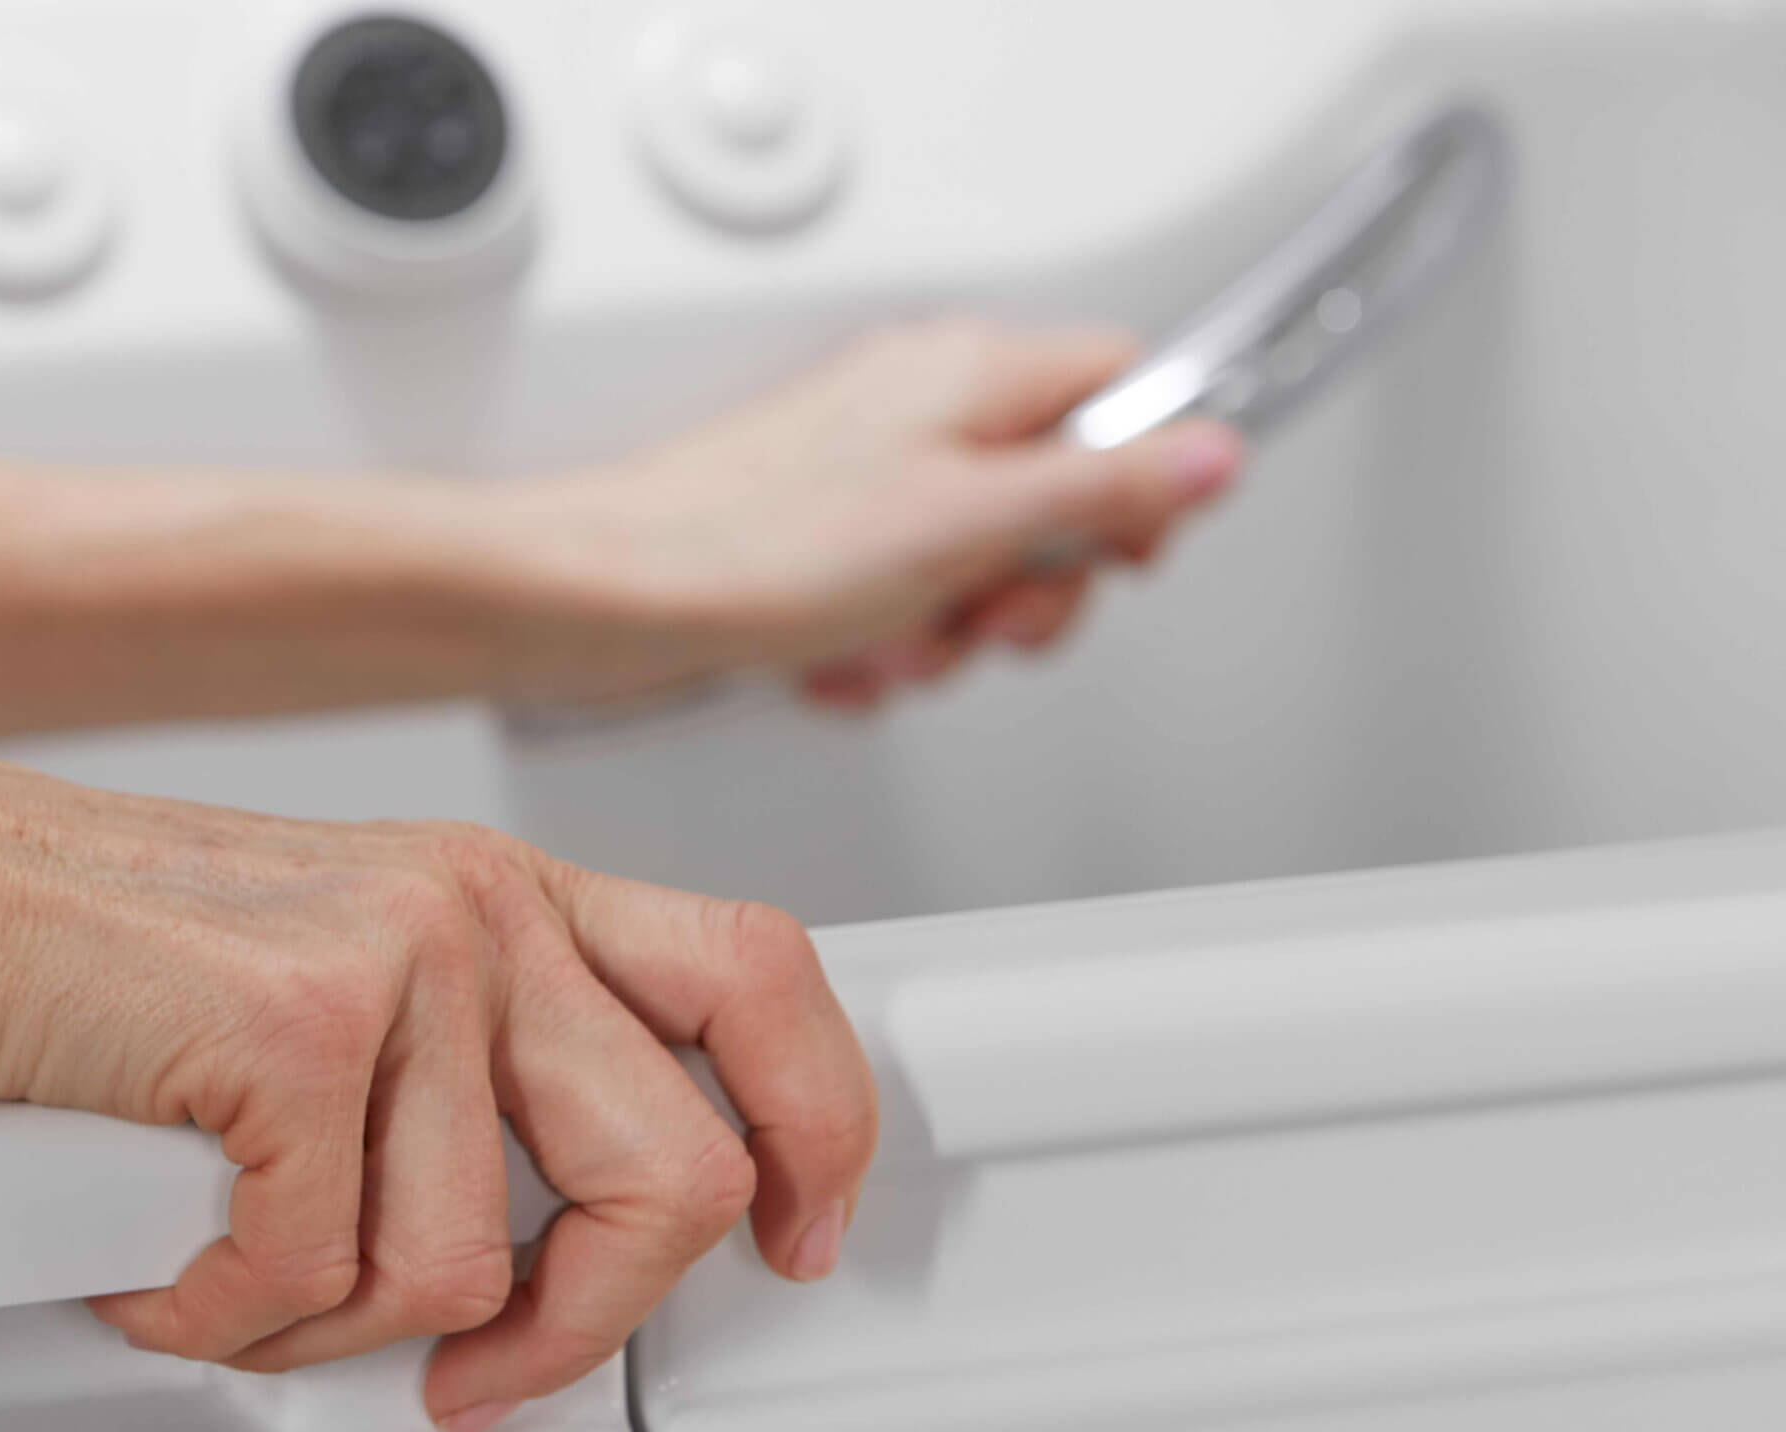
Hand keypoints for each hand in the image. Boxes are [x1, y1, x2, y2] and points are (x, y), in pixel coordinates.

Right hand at [0, 760, 876, 1431]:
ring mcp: (398, 963)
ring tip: (233, 1268)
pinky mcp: (298, 1032)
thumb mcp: (339, 975)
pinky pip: (317, 1275)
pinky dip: (219, 1309)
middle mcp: (478, 910)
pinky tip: (156, 1252)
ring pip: (468, 1266)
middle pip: (675, 1171)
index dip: (816, 1122)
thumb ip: (470, 1064)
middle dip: (586, 1319)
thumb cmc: (98, 960)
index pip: (757, 977)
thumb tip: (555, 1231)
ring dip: (331, 1322)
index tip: (797, 1231)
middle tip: (491, 1369)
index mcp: (506, 893)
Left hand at [499, 318, 1242, 709]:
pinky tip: (837, 660)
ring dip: (944, 633)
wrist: (615, 598)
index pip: (1122, 386)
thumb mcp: (971, 522)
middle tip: (983, 617)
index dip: (1142, 477)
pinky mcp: (819, 540)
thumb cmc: (760, 547)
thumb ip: (1103, 487)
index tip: (1118, 548)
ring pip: (973, 567)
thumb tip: (1214, 452)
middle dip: (1027, 586)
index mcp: (971, 372)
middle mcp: (921, 408)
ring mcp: (868, 475)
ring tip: (887, 644)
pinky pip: (896, 601)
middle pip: (1054, 495)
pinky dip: (877, 646)